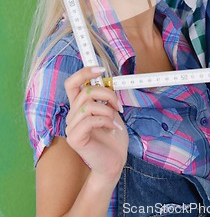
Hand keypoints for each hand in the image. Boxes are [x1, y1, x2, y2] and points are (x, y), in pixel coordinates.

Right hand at [65, 66, 128, 181]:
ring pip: (88, 106)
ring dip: (107, 110)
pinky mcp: (75, 138)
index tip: (100, 68)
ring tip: (115, 120)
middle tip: (118, 105)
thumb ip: (105, 98)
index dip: (83, 73)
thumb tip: (106, 80)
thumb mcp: (111, 111)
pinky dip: (105, 121)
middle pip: (85, 92)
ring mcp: (71, 127)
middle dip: (107, 94)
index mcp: (79, 106)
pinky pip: (89, 120)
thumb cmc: (113, 137)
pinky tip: (113, 128)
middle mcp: (72, 115)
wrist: (115, 161)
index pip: (72, 84)